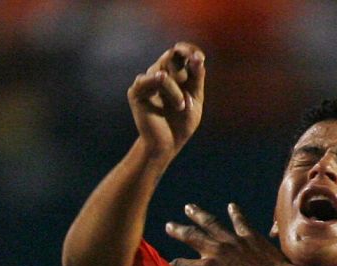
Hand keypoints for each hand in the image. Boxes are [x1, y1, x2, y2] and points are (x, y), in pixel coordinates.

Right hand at [128, 43, 204, 161]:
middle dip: (184, 62)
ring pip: (163, 70)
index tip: (200, 58)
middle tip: (193, 71)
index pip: (180, 53)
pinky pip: (151, 79)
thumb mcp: (196, 99)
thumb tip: (199, 57)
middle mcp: (159, 73)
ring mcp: (146, 81)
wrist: (168, 145)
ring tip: (181, 106)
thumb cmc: (182, 124)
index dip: (189, 50)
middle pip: (171, 55)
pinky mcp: (136, 91)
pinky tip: (177, 104)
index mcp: (174, 74)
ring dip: (176, 90)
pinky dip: (168, 90)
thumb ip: (197, 78)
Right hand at [166, 203, 288, 265]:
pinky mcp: (249, 235)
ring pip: (210, 223)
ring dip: (198, 214)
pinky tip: (231, 206)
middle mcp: (216, 251)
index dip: (175, 264)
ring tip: (189, 207)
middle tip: (169, 226)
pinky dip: (234, 213)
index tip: (168, 263)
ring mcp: (232, 240)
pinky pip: (239, 220)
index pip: (184, 265)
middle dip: (178, 231)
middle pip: (191, 237)